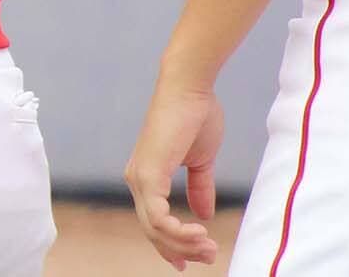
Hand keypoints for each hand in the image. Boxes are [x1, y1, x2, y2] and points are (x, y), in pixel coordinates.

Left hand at [125, 77, 225, 269]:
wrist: (190, 89)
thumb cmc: (195, 116)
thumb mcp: (200, 161)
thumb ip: (200, 187)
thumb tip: (204, 214)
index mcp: (147, 177)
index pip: (154, 222)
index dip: (172, 245)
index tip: (194, 259)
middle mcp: (138, 180)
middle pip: (153, 232)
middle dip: (182, 250)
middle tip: (210, 256)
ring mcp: (140, 178)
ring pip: (155, 229)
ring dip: (184, 244)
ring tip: (209, 246)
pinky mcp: (147, 174)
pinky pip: (157, 217)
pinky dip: (177, 232)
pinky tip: (199, 233)